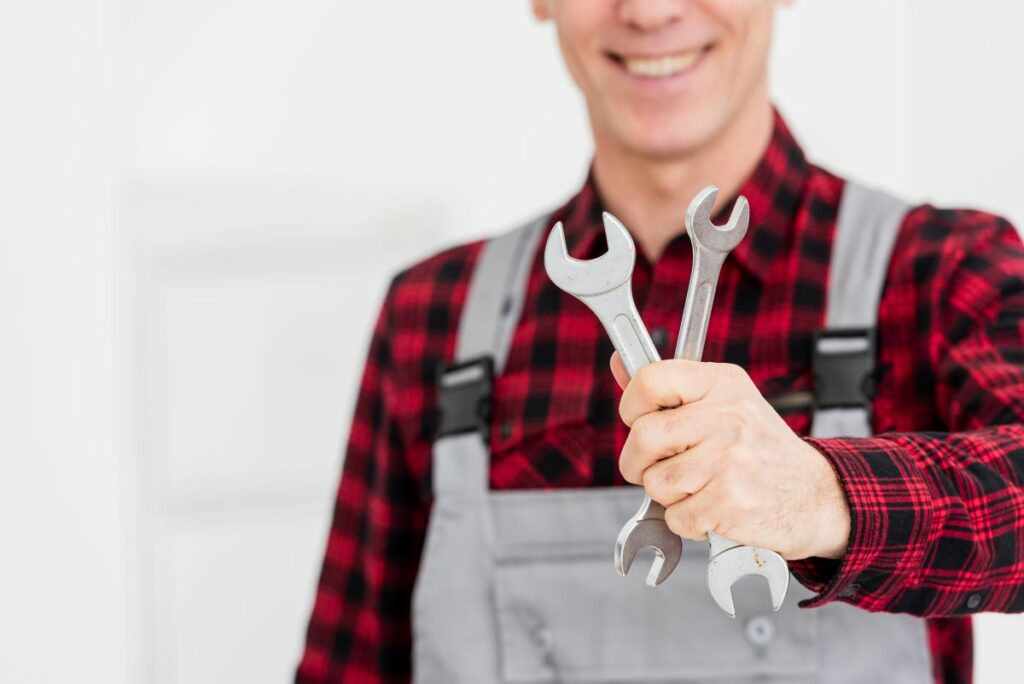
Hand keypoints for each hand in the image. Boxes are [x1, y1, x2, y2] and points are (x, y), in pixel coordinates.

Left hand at [611, 352, 850, 560]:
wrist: (815, 496)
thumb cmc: (760, 448)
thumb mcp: (725, 402)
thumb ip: (669, 388)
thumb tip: (620, 362)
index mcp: (722, 383)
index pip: (650, 380)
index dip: (631, 405)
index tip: (638, 420)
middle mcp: (727, 417)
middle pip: (643, 436)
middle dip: (638, 461)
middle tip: (656, 467)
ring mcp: (729, 460)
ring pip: (655, 481)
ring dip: (668, 494)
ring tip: (700, 487)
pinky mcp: (729, 502)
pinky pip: (675, 516)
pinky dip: (687, 521)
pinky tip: (713, 508)